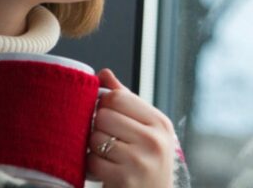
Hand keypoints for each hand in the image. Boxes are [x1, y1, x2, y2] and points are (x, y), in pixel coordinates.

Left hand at [86, 69, 174, 187]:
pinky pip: (92, 161)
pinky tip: (104, 169)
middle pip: (104, 115)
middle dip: (98, 127)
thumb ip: (125, 100)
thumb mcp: (144, 129)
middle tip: (107, 138)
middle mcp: (154, 139)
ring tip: (107, 155)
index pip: (118, 96)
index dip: (104, 104)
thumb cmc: (145, 161)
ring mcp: (140, 160)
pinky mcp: (125, 178)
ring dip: (94, 147)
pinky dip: (92, 166)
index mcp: (160, 122)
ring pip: (96, 137)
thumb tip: (104, 73)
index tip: (107, 115)